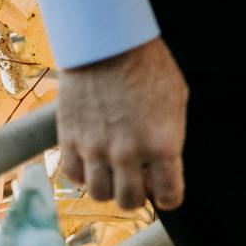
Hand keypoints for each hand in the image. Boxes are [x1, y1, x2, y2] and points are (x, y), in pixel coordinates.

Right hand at [57, 37, 187, 210]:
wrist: (108, 44)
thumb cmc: (149, 68)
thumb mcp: (177, 100)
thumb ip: (170, 137)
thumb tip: (160, 168)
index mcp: (162, 143)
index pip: (169, 195)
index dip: (170, 196)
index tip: (166, 191)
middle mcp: (128, 153)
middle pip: (129, 201)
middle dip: (138, 195)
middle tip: (140, 179)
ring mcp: (95, 149)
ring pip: (99, 195)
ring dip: (110, 187)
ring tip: (115, 169)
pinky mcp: (69, 141)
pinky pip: (73, 177)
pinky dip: (84, 174)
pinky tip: (93, 159)